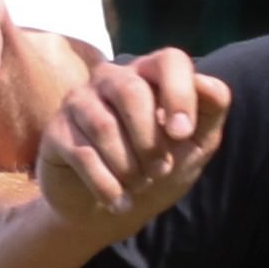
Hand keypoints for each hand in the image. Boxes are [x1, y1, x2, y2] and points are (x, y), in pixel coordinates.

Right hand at [33, 48, 231, 237]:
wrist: (111, 206)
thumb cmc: (158, 167)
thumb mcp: (195, 145)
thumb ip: (210, 113)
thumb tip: (211, 86)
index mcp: (150, 74)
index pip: (169, 61)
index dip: (179, 94)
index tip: (182, 134)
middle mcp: (112, 78)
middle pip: (131, 92)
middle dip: (150, 140)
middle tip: (160, 170)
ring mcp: (79, 102)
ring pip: (104, 126)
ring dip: (128, 165)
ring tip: (138, 185)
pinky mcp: (56, 132)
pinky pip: (82, 154)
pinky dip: (106, 184)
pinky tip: (118, 201)